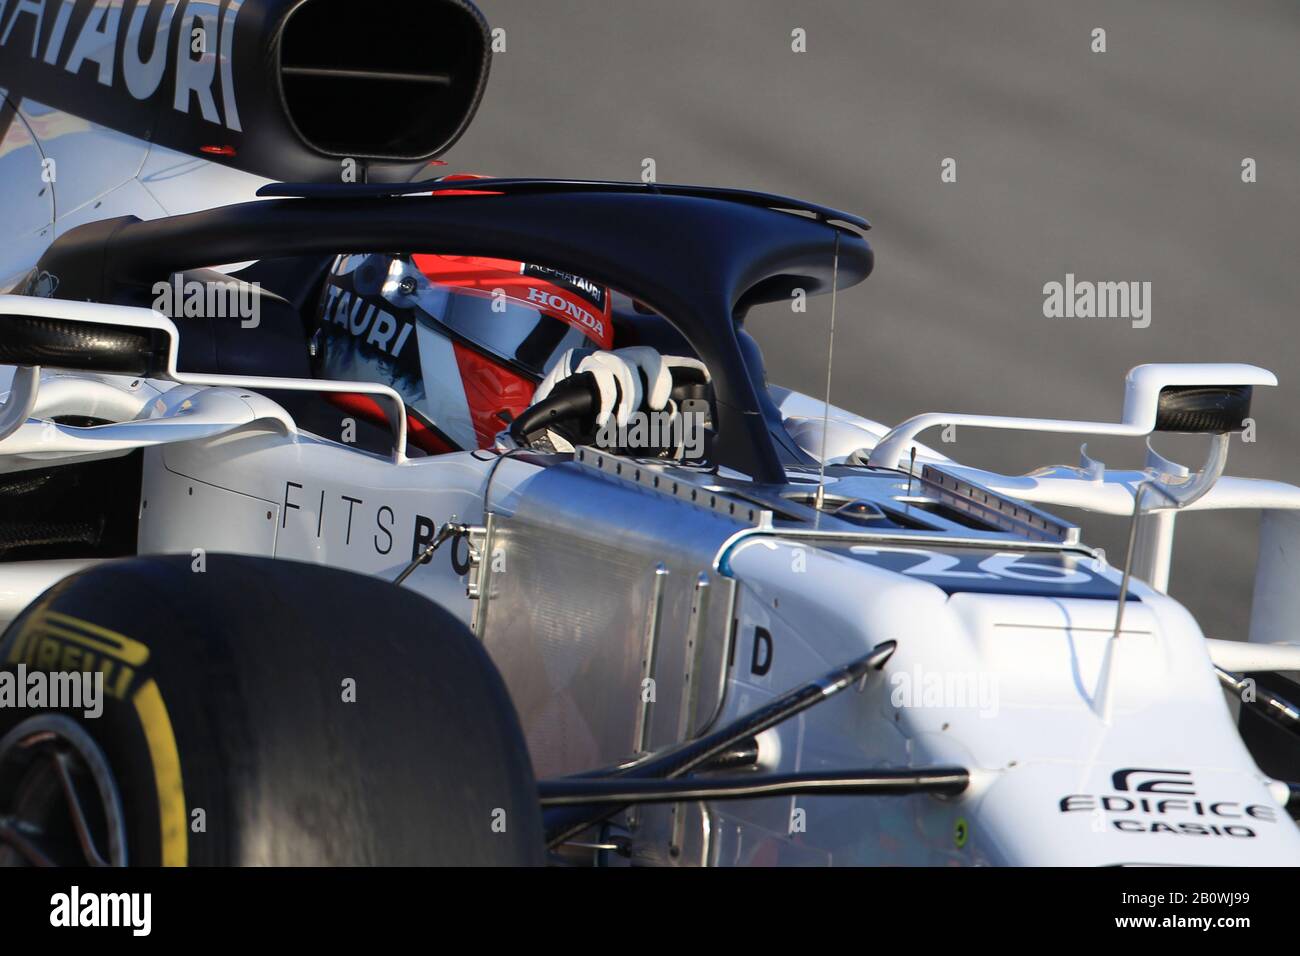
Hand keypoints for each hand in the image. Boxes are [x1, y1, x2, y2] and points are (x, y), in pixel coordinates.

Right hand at [532, 347, 708, 428]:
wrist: (540, 431)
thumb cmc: (582, 431)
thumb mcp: (622, 429)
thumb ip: (645, 426)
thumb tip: (674, 429)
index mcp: (630, 375)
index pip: (659, 364)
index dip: (681, 369)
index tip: (700, 381)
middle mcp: (616, 362)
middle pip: (648, 355)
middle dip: (657, 381)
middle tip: (654, 407)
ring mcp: (595, 360)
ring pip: (624, 363)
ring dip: (629, 395)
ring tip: (623, 421)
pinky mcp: (575, 364)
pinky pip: (600, 370)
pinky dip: (607, 397)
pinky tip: (602, 419)